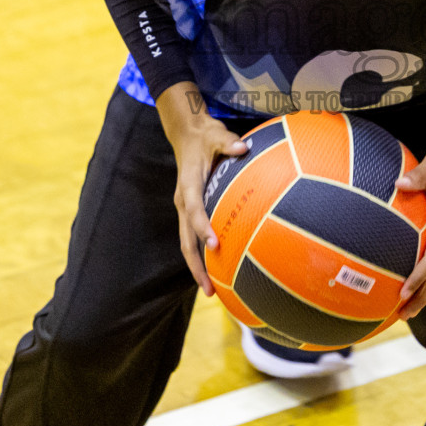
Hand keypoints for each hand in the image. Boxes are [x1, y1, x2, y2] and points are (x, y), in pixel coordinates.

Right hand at [156, 82, 248, 295]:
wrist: (187, 134)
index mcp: (189, 184)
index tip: (215, 245)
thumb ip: (229, 142)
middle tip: (210, 290)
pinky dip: (201, 255)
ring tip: (211, 291)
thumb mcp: (217, 134)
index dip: (203, 227)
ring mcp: (184, 208)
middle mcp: (183, 200)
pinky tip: (216, 270)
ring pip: (186, 243)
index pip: (194, 210)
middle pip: (185, 239)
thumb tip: (243, 147)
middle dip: (196, 265)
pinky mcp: (189, 210)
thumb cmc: (205, 136)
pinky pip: (192, 237)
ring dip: (196, 267)